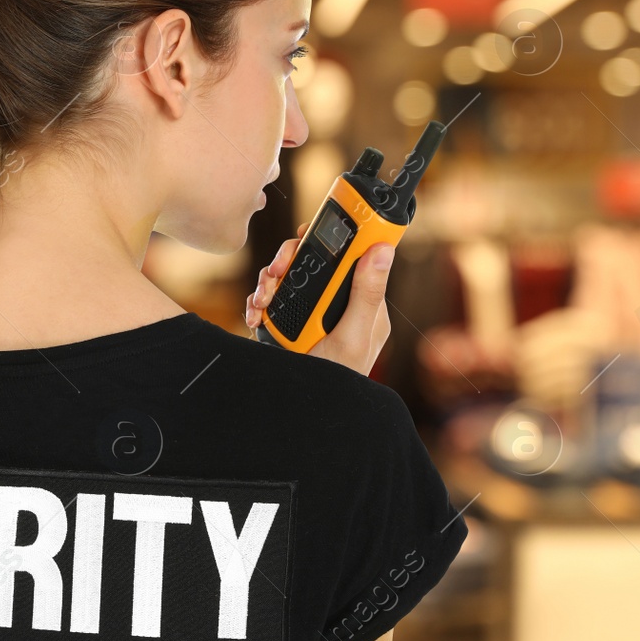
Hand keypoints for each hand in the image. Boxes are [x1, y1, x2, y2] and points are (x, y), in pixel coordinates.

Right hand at [246, 222, 394, 376]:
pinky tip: (256, 313)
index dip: (338, 236)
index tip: (319, 226)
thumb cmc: (338, 382)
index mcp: (362, 305)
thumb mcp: (353, 337)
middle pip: (314, 260)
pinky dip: (259, 301)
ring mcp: (310, 313)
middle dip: (290, 260)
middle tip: (277, 268)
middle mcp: (336, 304)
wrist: (303, 415)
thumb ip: (365, 294)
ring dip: (270, 281)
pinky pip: (271, 297)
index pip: (353, 257)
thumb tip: (383, 249)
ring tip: (264, 298)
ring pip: (288, 275)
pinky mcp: (287, 322)